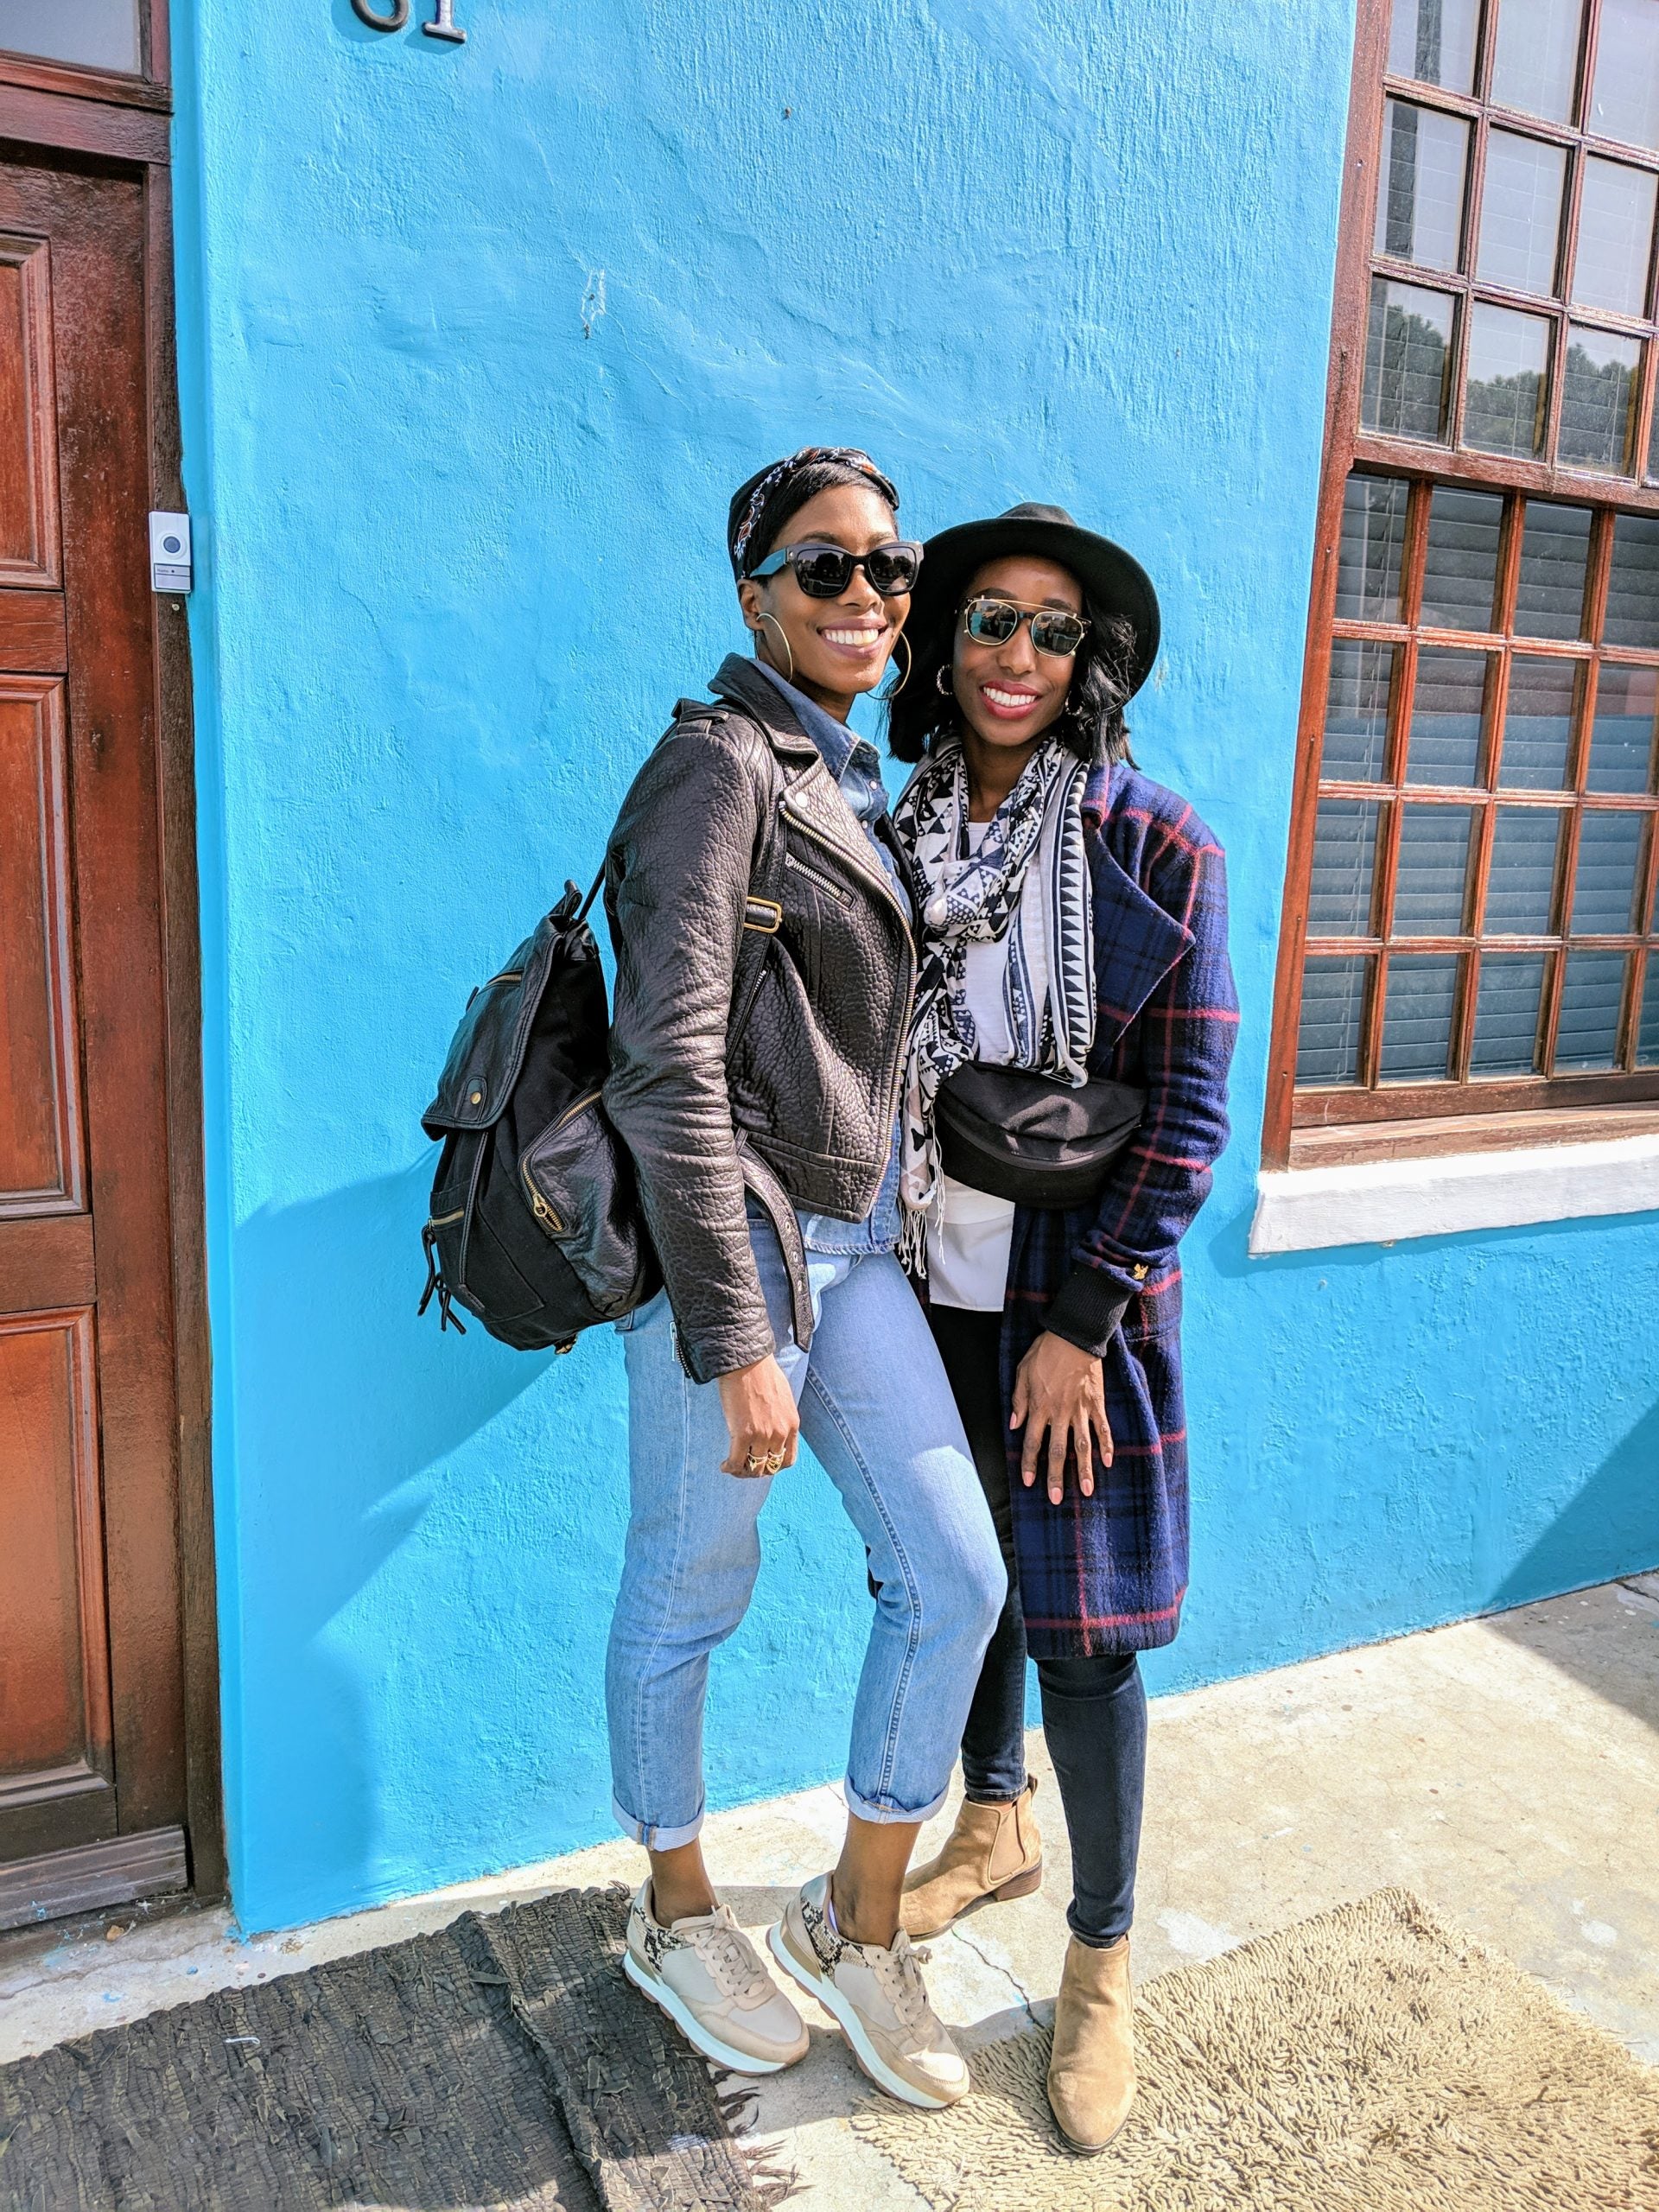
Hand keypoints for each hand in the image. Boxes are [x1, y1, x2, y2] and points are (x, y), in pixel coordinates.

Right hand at [717, 1354, 799, 1477]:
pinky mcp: (742, 1434)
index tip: (762, 1463)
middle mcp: (780, 1433)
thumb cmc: (762, 1372)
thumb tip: (773, 1426)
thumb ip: (781, 1417)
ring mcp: (762, 1436)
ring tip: (732, 1465)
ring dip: (742, 1471)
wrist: (747, 1361)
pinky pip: (736, 1462)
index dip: (774, 1466)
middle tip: (744, 1465)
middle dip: (756, 1469)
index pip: (788, 1459)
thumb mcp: (783, 1397)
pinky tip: (723, 1465)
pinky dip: (729, 1467)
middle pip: (770, 1467)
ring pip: (753, 1468)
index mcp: (792, 1424)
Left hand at [1009, 1331, 1112, 1504]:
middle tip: (1056, 1498)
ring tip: (1086, 1491)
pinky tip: (1109, 1462)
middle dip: (1056, 1476)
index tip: (1029, 1482)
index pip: (1032, 1442)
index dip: (1030, 1463)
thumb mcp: (1022, 1371)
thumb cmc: (1045, 1351)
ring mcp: (1081, 1409)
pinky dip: (1107, 1445)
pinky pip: (1103, 1428)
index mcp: (1039, 1407)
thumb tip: (1013, 1425)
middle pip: (1057, 1451)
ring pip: (1082, 1445)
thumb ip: (1018, 1400)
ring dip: (1084, 1469)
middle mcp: (1060, 1413)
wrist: (1074, 1335)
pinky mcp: (1097, 1403)